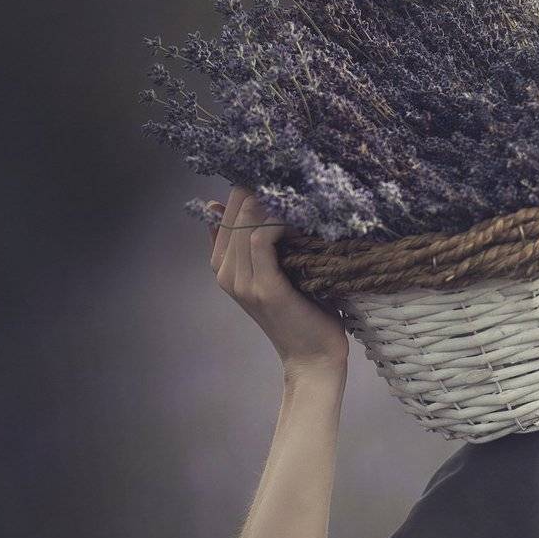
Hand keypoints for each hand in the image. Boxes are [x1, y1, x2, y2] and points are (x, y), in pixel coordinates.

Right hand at [207, 186, 349, 373]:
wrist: (314, 358)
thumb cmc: (305, 312)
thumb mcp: (281, 271)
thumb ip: (263, 244)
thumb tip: (263, 209)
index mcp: (224, 265)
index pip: (226, 208)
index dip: (254, 187)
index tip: (287, 179)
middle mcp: (226, 272)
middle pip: (235, 208)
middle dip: (266, 189)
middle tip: (300, 183)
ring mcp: (242, 281)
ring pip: (247, 220)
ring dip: (277, 204)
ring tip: (305, 200)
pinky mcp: (264, 288)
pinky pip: (262, 238)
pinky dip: (281, 223)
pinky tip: (303, 223)